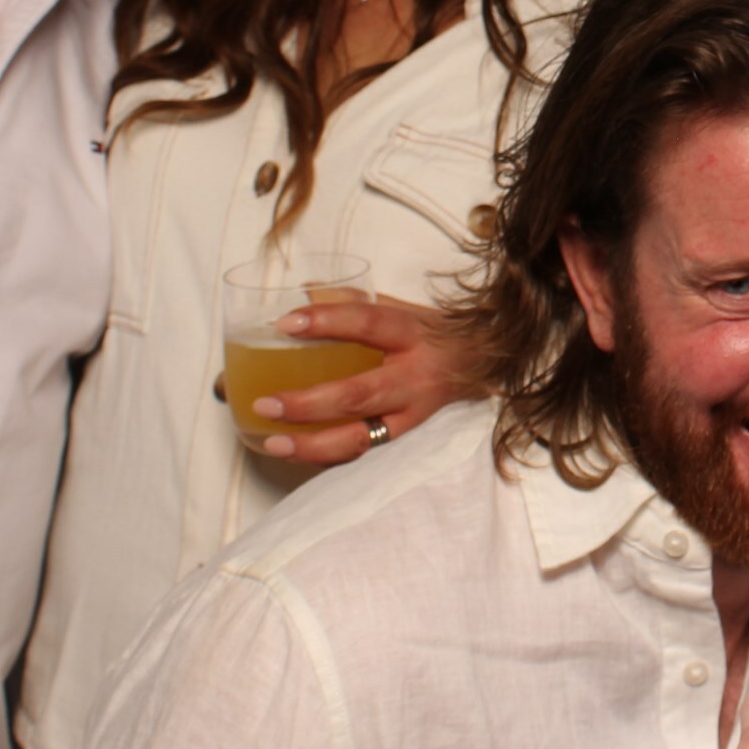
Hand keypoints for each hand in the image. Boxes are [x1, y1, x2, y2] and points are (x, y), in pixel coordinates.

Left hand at [251, 293, 475, 463]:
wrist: (483, 365)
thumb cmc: (431, 333)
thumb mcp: (400, 307)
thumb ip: (352, 300)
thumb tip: (300, 291)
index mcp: (411, 333)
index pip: (367, 323)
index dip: (327, 322)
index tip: (285, 323)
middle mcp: (414, 378)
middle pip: (358, 395)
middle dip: (308, 404)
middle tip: (266, 403)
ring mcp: (413, 415)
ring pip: (361, 437)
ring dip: (313, 444)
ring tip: (273, 442)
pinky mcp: (406, 439)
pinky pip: (364, 453)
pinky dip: (327, 457)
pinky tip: (296, 454)